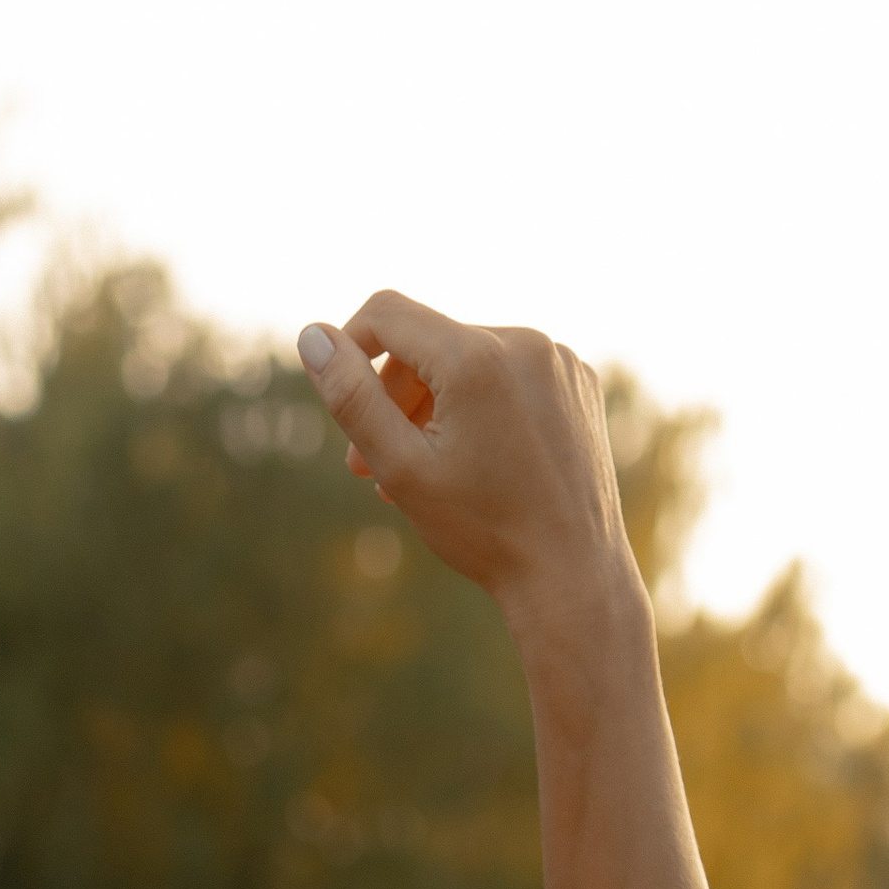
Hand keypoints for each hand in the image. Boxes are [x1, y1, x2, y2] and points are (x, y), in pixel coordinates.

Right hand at [295, 294, 639, 632]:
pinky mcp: (577, 379)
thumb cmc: (485, 531)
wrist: (572, 575)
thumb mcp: (402, 468)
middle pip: (428, 340)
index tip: (341, 397)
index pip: (386, 313)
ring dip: (435, 404)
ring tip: (422, 470)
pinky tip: (477, 459)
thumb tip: (311, 336)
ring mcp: (556, 358)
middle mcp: (523, 340)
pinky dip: (481, 404)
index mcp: (475, 357)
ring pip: (468, 358)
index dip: (350, 347)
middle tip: (367, 467)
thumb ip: (352, 398)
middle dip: (393, 395)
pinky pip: (510, 373)